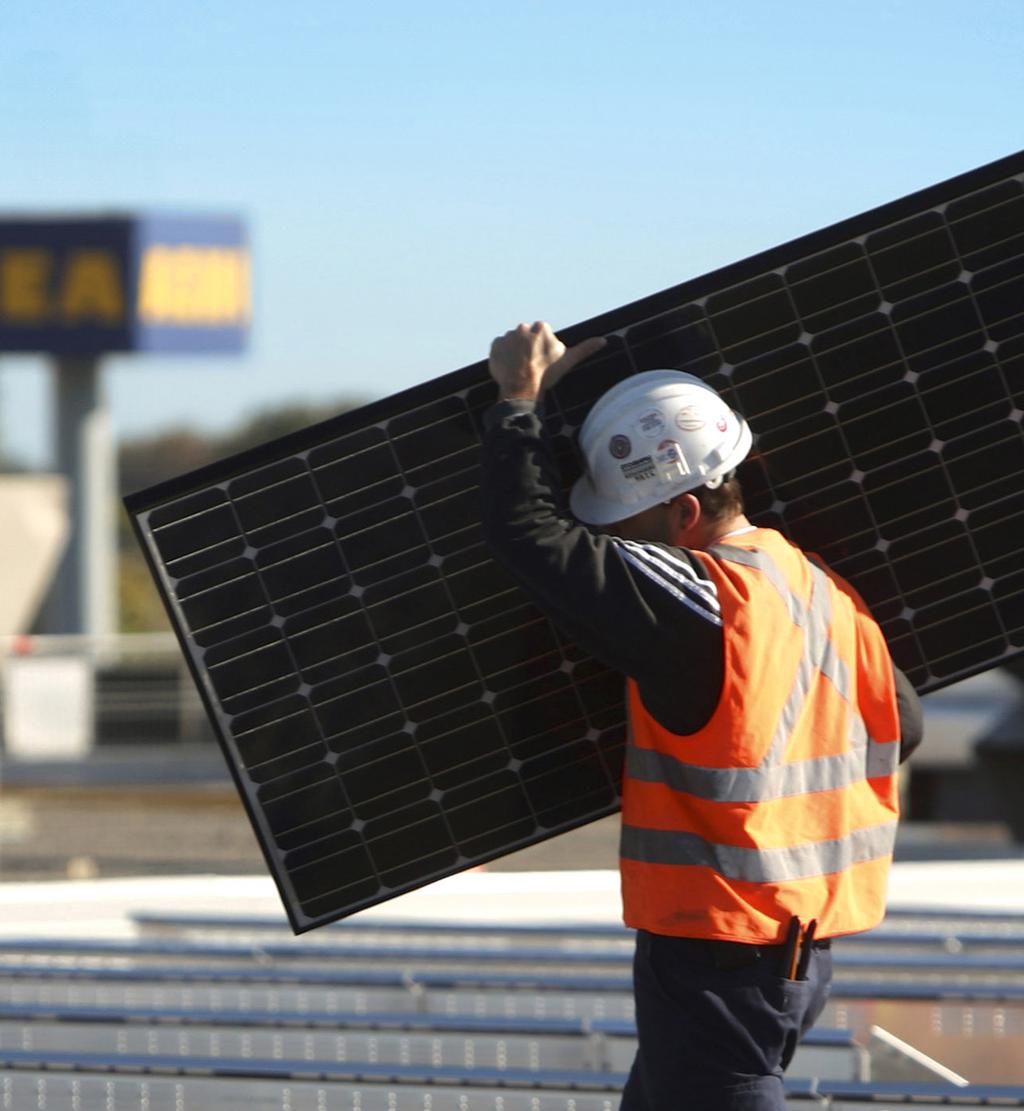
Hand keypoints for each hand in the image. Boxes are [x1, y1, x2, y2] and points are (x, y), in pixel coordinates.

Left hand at [488, 321, 606, 401]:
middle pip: (527, 338)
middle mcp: (522, 327)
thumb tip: (604, 340)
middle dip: (529, 349)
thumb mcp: (567, 361)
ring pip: (513, 343)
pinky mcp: (494, 346)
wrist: (521, 387)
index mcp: (540, 327)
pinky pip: (499, 348)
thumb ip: (585, 349)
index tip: (544, 361)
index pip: (542, 335)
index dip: (544, 350)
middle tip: (532, 366)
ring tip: (521, 369)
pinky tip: (510, 368)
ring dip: (516, 353)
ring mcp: (507, 336)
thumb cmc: (546, 374)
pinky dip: (503, 356)